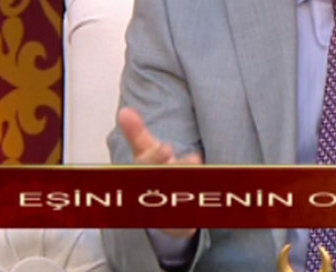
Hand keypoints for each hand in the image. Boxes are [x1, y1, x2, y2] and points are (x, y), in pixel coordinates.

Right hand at [118, 106, 202, 238]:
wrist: (158, 210)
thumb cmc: (153, 173)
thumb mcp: (145, 153)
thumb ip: (137, 134)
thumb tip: (125, 110)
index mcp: (142, 173)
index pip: (146, 165)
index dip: (156, 157)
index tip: (168, 147)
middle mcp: (150, 192)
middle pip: (163, 181)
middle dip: (178, 170)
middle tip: (195, 160)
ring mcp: (163, 209)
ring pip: (178, 197)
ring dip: (191, 186)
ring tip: (205, 172)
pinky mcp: (177, 224)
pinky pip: (190, 215)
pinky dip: (198, 205)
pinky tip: (210, 192)